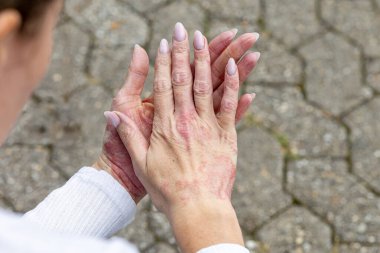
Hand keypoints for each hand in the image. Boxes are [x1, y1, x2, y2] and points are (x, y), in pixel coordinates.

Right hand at [94, 24, 259, 202]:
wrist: (197, 207)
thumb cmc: (167, 188)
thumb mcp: (140, 162)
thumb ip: (128, 134)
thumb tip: (111, 113)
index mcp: (165, 126)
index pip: (163, 86)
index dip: (163, 62)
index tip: (164, 42)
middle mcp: (187, 121)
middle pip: (185, 79)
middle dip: (183, 51)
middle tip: (183, 29)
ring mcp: (208, 126)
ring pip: (207, 86)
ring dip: (207, 59)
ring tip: (207, 37)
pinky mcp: (227, 135)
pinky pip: (231, 105)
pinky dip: (233, 84)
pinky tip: (234, 66)